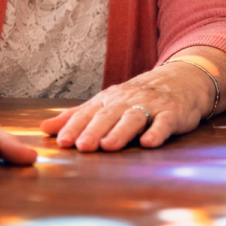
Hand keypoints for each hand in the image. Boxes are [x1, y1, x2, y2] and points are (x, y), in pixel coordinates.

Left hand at [39, 61, 216, 151]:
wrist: (181, 79)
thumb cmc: (138, 96)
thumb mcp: (107, 102)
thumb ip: (77, 116)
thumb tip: (44, 128)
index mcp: (110, 99)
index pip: (89, 112)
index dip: (76, 126)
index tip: (62, 141)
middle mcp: (128, 100)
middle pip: (109, 115)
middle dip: (94, 130)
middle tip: (82, 146)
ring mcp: (151, 106)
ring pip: (134, 117)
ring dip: (120, 131)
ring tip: (109, 146)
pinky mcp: (173, 113)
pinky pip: (164, 122)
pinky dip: (157, 131)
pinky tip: (149, 143)